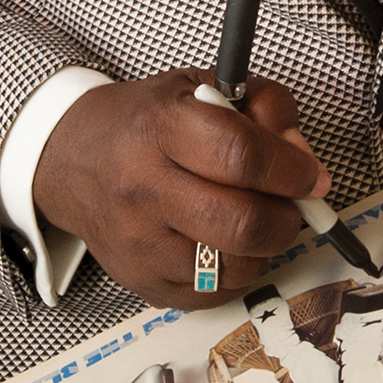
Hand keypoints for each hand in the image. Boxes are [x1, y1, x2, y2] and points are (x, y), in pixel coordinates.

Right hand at [33, 68, 329, 308]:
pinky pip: (214, 294)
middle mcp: (144, 188)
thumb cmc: (144, 122)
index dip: (290, 169)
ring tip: (257, 221)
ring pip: (235, 266)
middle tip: (291, 204)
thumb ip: (263, 106)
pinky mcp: (142, 281)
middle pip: (242, 222)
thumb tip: (302, 155)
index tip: (311, 175)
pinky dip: (237, 272)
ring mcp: (140, 243)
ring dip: (265, 247)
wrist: (71, 161)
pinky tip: (226, 244)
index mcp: (160, 129)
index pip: (241, 156)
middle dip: (286, 216)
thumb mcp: (201, 88)